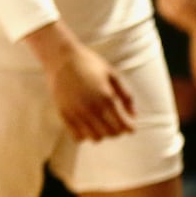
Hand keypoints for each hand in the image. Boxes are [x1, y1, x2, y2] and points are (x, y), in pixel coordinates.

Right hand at [25, 24, 134, 141]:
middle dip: (116, 131)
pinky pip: (77, 136)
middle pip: (110, 134)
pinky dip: (85, 136)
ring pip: (94, 138)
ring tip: (101, 125)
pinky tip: (87, 126)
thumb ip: (126, 96)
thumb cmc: (89, 64)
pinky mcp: (64, 114)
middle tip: (115, 124)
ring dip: (101, 134)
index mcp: (106, 98)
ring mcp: (76, 113)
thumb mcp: (113, 75)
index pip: (122, 126)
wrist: (61, 58)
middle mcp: (91, 108)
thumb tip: (134, 116)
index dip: (128, 129)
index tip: (130, 128)